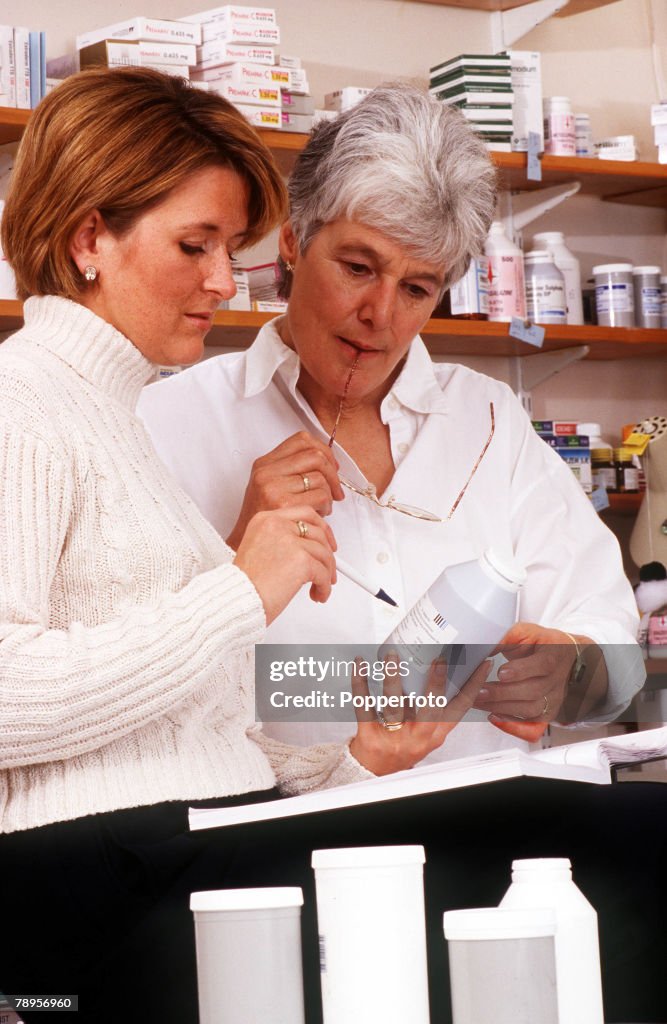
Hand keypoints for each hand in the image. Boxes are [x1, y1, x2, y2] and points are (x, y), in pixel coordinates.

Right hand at [226, 431, 343, 550]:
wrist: (248, 546)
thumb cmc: (263, 519)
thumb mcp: (269, 487)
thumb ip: (292, 471)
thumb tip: (329, 462)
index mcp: (264, 464)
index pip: (302, 440)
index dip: (324, 449)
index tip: (332, 465)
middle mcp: (267, 472)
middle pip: (315, 456)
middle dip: (333, 473)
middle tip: (336, 490)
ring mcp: (273, 487)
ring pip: (320, 478)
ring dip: (329, 494)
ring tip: (323, 507)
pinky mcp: (283, 504)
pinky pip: (320, 496)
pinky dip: (326, 506)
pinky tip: (319, 515)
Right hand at [233, 506, 336, 624]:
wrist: (237, 600)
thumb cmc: (244, 583)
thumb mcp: (259, 549)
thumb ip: (282, 540)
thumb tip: (311, 546)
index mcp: (265, 519)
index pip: (304, 513)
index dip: (321, 528)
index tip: (327, 541)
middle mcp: (277, 525)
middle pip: (318, 532)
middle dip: (328, 553)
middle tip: (329, 567)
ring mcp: (290, 541)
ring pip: (324, 553)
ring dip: (326, 573)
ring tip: (320, 586)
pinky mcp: (301, 560)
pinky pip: (323, 572)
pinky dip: (324, 586)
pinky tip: (318, 593)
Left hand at [349, 653, 491, 774]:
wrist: (373, 771)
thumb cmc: (402, 746)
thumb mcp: (426, 732)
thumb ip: (435, 708)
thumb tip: (444, 667)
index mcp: (435, 733)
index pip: (460, 708)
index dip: (473, 685)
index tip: (482, 663)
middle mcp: (417, 735)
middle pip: (431, 709)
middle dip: (436, 684)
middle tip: (440, 659)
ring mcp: (393, 736)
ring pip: (394, 705)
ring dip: (393, 678)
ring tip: (393, 657)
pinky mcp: (369, 734)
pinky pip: (364, 706)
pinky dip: (360, 684)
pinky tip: (360, 665)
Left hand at [473, 622, 597, 740]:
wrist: (563, 658)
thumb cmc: (541, 644)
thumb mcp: (524, 633)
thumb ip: (505, 637)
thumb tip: (480, 644)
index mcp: (552, 656)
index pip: (543, 665)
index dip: (522, 670)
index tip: (501, 672)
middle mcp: (555, 680)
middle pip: (533, 691)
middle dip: (502, 693)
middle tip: (479, 691)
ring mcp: (552, 699)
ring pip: (530, 710)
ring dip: (501, 708)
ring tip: (478, 701)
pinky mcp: (546, 714)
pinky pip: (534, 728)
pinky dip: (514, 727)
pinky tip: (495, 718)